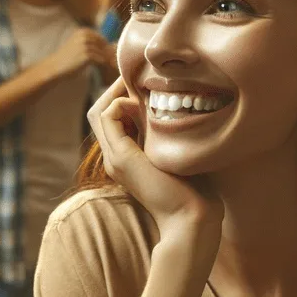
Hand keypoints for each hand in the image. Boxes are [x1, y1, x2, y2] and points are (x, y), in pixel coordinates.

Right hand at [52, 28, 112, 77]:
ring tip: (110, 66)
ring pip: (104, 53)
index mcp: (83, 31)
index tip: (110, 56)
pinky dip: (104, 65)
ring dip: (108, 60)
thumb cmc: (68, 58)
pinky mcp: (87, 55)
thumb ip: (94, 44)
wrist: (55, 66)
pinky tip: (104, 68)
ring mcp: (86, 45)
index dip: (107, 48)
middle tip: (113, 63)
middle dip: (109, 54)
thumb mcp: (79, 45)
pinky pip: (101, 60)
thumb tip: (114, 46)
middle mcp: (85, 36)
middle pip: (104, 45)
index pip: (102, 39)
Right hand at [87, 78, 223, 246]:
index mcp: (128, 158)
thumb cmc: (196, 189)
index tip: (150, 86)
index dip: (126, 96)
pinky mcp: (121, 157)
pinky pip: (107, 116)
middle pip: (101, 112)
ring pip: (100, 111)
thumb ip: (168, 133)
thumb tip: (169, 102)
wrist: (191, 218)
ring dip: (119, 92)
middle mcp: (116, 157)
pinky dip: (123, 102)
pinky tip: (146, 106)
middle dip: (119, 90)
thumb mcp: (178, 152)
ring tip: (143, 86)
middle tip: (142, 78)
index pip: (113, 118)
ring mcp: (115, 158)